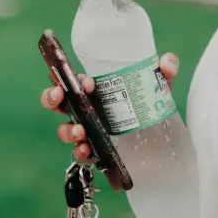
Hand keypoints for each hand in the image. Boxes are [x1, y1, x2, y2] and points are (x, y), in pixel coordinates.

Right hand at [39, 53, 179, 161]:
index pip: (73, 80)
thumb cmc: (152, 105)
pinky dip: (80, 153)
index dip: (72, 78)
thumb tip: (166, 63)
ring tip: (81, 131)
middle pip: (57, 102)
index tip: (88, 83)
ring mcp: (89, 131)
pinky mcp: (96, 151)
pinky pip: (81, 154)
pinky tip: (86, 151)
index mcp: (95, 90)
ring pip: (65, 129)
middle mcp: (87, 109)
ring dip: (68, 130)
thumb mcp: (159, 85)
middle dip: (51, 97)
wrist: (162, 139)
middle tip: (59, 95)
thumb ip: (166, 69)